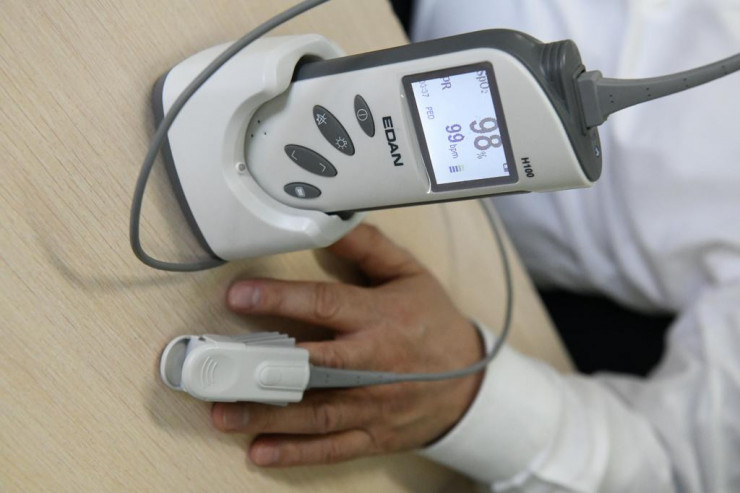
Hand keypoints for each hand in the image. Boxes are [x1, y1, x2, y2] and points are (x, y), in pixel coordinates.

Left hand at [212, 223, 483, 466]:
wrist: (469, 384)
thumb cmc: (433, 323)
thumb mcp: (409, 275)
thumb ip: (368, 247)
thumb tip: (330, 221)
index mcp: (380, 318)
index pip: (325, 305)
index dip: (281, 300)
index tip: (238, 295)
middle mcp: (374, 364)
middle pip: (313, 367)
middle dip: (262, 367)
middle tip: (217, 367)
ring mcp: (373, 405)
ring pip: (315, 413)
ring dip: (268, 415)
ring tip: (224, 413)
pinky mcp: (373, 435)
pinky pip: (332, 448)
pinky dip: (296, 453)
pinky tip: (260, 452)